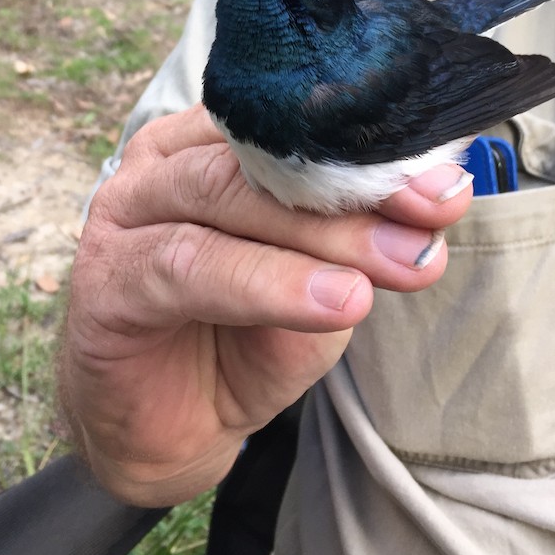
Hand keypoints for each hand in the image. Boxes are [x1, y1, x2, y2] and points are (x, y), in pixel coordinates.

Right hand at [58, 104, 471, 505]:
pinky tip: (334, 303)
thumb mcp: (315, 283)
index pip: (291, 125)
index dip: (371, 150)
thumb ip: (355, 243)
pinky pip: (191, 265)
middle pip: (261, 156)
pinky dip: (268, 282)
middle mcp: (165, 163)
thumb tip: (433, 209)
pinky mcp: (109, 278)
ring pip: (226, 198)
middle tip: (428, 226)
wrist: (168, 428)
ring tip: (396, 266)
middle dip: (355, 192)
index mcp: (211, 143)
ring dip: (321, 234)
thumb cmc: (239, 339)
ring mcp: (126, 212)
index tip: (446, 188)